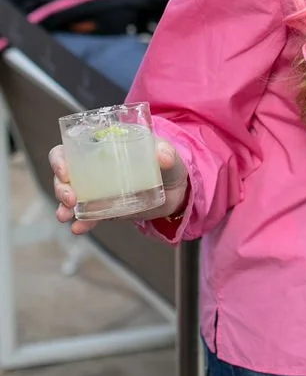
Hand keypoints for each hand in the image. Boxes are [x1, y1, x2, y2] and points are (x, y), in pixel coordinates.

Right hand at [49, 139, 190, 233]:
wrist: (175, 192)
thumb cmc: (168, 165)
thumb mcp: (169, 155)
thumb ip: (167, 153)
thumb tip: (163, 155)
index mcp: (104, 146)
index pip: (71, 148)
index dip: (61, 158)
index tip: (65, 171)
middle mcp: (95, 167)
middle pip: (65, 174)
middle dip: (60, 186)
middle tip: (69, 198)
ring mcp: (97, 189)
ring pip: (70, 196)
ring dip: (63, 206)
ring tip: (65, 215)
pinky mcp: (104, 208)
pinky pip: (87, 216)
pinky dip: (82, 222)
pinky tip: (78, 228)